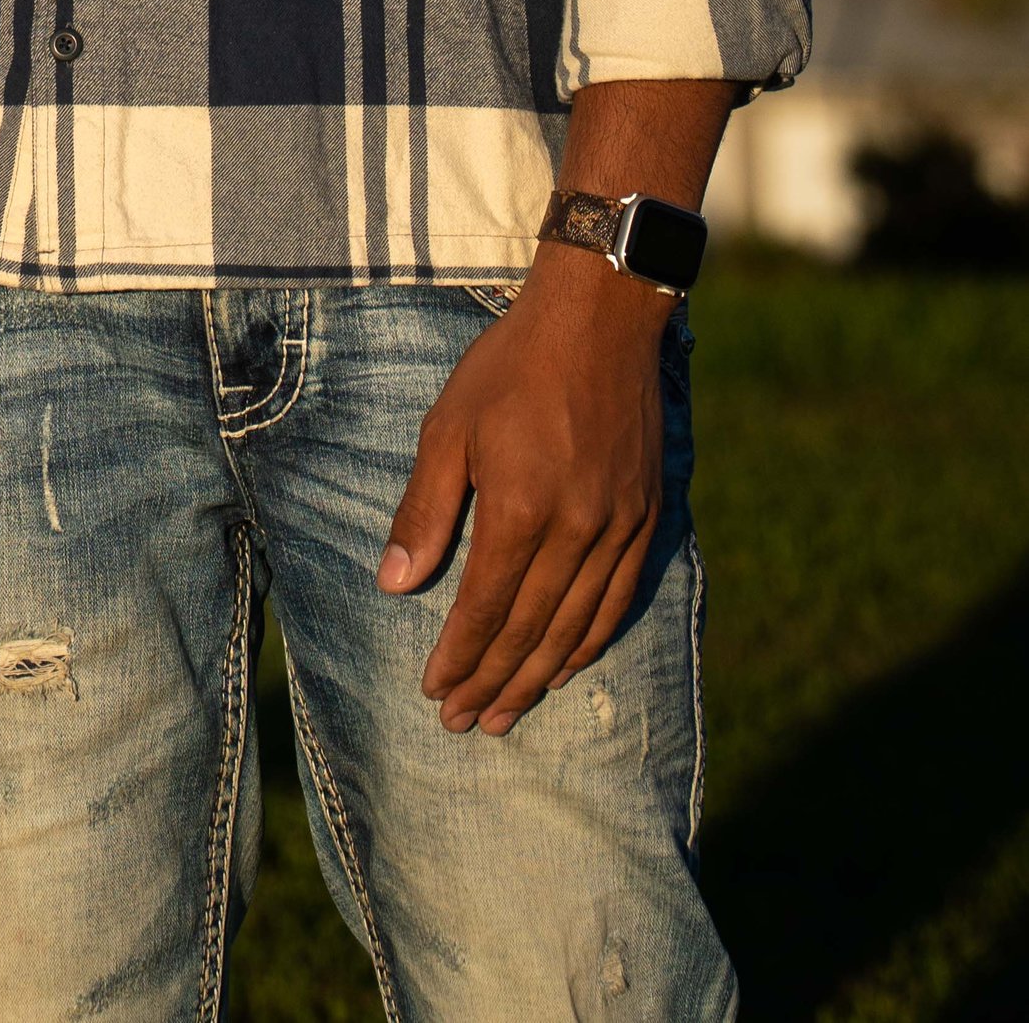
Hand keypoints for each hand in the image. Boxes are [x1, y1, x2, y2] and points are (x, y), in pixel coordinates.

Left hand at [376, 250, 669, 732]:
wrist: (599, 318)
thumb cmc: (511, 366)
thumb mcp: (449, 425)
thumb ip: (425, 510)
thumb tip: (394, 584)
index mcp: (522, 507)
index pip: (487, 607)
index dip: (460, 656)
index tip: (435, 692)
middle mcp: (577, 528)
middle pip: (532, 628)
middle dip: (493, 682)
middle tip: (464, 722)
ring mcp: (619, 526)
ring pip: (577, 625)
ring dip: (539, 676)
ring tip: (507, 712)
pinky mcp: (647, 517)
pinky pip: (619, 599)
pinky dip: (590, 641)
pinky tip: (566, 666)